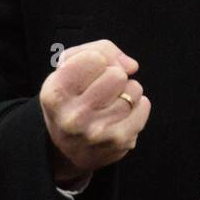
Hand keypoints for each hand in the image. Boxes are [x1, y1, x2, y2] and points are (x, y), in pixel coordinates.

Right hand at [39, 39, 148, 184]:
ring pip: (134, 89)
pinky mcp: (120, 142)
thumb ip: (100, 50)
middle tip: (101, 90)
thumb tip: (131, 66)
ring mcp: (97, 133)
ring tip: (109, 104)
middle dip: (114, 76)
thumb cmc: (72, 98)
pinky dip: (138, 106)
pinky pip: (144, 105)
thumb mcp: (69, 67)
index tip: (88, 74)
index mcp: (54, 94)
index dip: (96, 61)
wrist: (69, 148)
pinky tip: (120, 115)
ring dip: (127, 92)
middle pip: (117, 74)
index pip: (94, 58)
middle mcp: (72, 117)